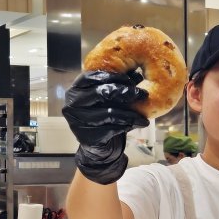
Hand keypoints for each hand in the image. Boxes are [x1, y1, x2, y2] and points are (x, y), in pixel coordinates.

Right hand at [63, 70, 149, 184]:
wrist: (99, 146)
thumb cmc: (105, 116)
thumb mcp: (112, 99)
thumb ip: (120, 86)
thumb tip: (138, 73)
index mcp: (77, 88)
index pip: (92, 76)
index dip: (114, 75)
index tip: (132, 78)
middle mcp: (73, 102)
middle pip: (102, 92)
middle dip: (126, 92)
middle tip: (143, 94)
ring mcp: (77, 119)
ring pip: (109, 112)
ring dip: (131, 114)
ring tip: (145, 116)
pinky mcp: (85, 135)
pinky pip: (111, 128)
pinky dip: (127, 125)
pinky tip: (138, 124)